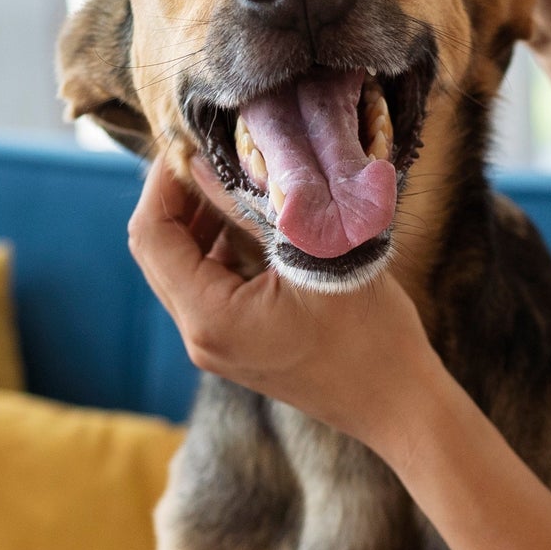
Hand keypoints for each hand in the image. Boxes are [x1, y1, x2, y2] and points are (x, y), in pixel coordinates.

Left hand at [127, 158, 447, 451]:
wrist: (399, 404)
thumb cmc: (370, 334)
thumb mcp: (315, 254)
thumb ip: (250, 207)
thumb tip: (206, 161)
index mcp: (210, 316)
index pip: (151, 235)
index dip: (163, 183)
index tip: (192, 144)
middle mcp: (200, 336)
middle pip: (158, 252)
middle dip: (179, 198)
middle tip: (213, 155)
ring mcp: (216, 346)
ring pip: (182, 269)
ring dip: (200, 223)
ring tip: (239, 183)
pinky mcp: (237, 347)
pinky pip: (209, 288)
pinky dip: (221, 251)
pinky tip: (258, 226)